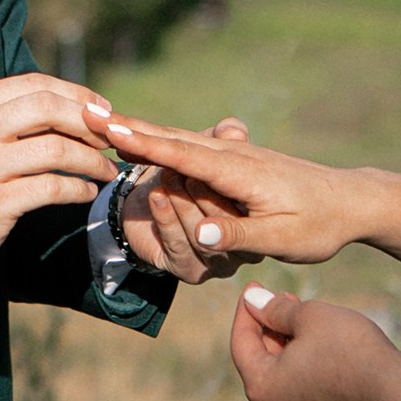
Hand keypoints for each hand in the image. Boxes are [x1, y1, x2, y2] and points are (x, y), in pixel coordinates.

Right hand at [0, 74, 114, 277]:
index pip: (33, 85)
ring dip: (92, 159)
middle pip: (47, 108)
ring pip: (55, 149)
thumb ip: (1, 116)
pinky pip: (51, 188)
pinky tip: (85, 193)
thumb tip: (63, 104)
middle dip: (89, 121)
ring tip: (105, 169)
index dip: (75, 93)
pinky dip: (77, 189)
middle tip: (110, 137)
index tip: (101, 109)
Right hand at [102, 115, 400, 264]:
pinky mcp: (237, 159)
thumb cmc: (319, 224)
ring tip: (103, 122)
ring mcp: (235, 154)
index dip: (146, 144)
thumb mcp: (282, 240)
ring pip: (180, 138)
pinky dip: (161, 139)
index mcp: (241, 172)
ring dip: (141, 130)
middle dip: (131, 127)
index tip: (111, 130)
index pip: (184, 155)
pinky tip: (145, 138)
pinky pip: (191, 146)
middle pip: (173, 138)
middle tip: (89, 114)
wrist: (350, 201)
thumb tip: (198, 234)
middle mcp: (233, 155)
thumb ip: (238, 236)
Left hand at [119, 117, 256, 282]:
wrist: (146, 206)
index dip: (220, 167)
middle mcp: (242, 242)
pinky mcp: (190, 270)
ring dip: (178, 199)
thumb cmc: (183, 170)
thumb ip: (220, 136)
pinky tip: (157, 196)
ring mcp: (218, 261)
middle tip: (176, 164)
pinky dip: (165, 217)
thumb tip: (235, 131)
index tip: (214, 145)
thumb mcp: (205, 147)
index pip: (242, 192)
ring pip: (199, 231)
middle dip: (197, 186)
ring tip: (165, 175)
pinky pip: (178, 246)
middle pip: (223, 216)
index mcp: (254, 212)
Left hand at [231, 284, 400, 400]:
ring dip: (287, 342)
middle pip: (260, 359)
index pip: (241, 342)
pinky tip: (320, 341)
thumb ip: (275, 308)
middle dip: (268, 325)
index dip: (246, 309)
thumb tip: (254, 302)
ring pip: (283, 373)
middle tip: (281, 296)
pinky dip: (304, 362)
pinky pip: (303, 386)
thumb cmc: (349, 348)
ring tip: (302, 313)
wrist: (396, 391)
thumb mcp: (308, 315)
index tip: (254, 286)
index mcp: (262, 387)